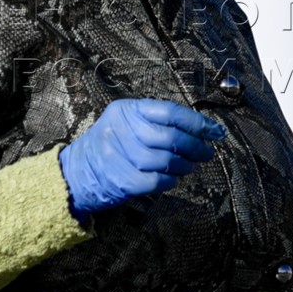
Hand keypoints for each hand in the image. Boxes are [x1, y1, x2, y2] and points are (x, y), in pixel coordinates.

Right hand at [57, 98, 226, 220]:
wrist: (77, 172)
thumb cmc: (111, 146)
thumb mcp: (127, 123)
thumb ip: (157, 123)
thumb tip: (201, 131)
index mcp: (126, 110)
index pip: (169, 112)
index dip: (197, 123)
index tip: (215, 131)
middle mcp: (120, 129)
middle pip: (170, 137)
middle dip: (195, 147)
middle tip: (206, 153)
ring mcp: (118, 155)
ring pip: (165, 160)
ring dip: (184, 165)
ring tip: (190, 167)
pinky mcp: (120, 179)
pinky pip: (156, 180)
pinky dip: (170, 181)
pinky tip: (173, 179)